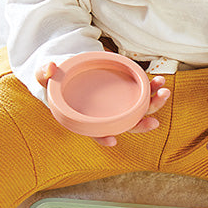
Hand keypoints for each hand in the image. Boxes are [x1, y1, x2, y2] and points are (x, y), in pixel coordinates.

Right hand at [36, 62, 170, 145]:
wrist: (68, 67)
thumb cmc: (57, 78)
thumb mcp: (45, 75)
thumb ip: (43, 73)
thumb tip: (50, 67)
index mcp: (85, 118)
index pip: (94, 132)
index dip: (103, 138)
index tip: (114, 140)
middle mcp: (104, 115)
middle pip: (124, 125)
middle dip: (140, 125)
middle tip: (154, 122)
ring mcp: (117, 105)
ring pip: (138, 110)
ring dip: (154, 104)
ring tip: (164, 92)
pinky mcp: (125, 91)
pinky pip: (141, 94)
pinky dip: (151, 89)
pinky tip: (159, 81)